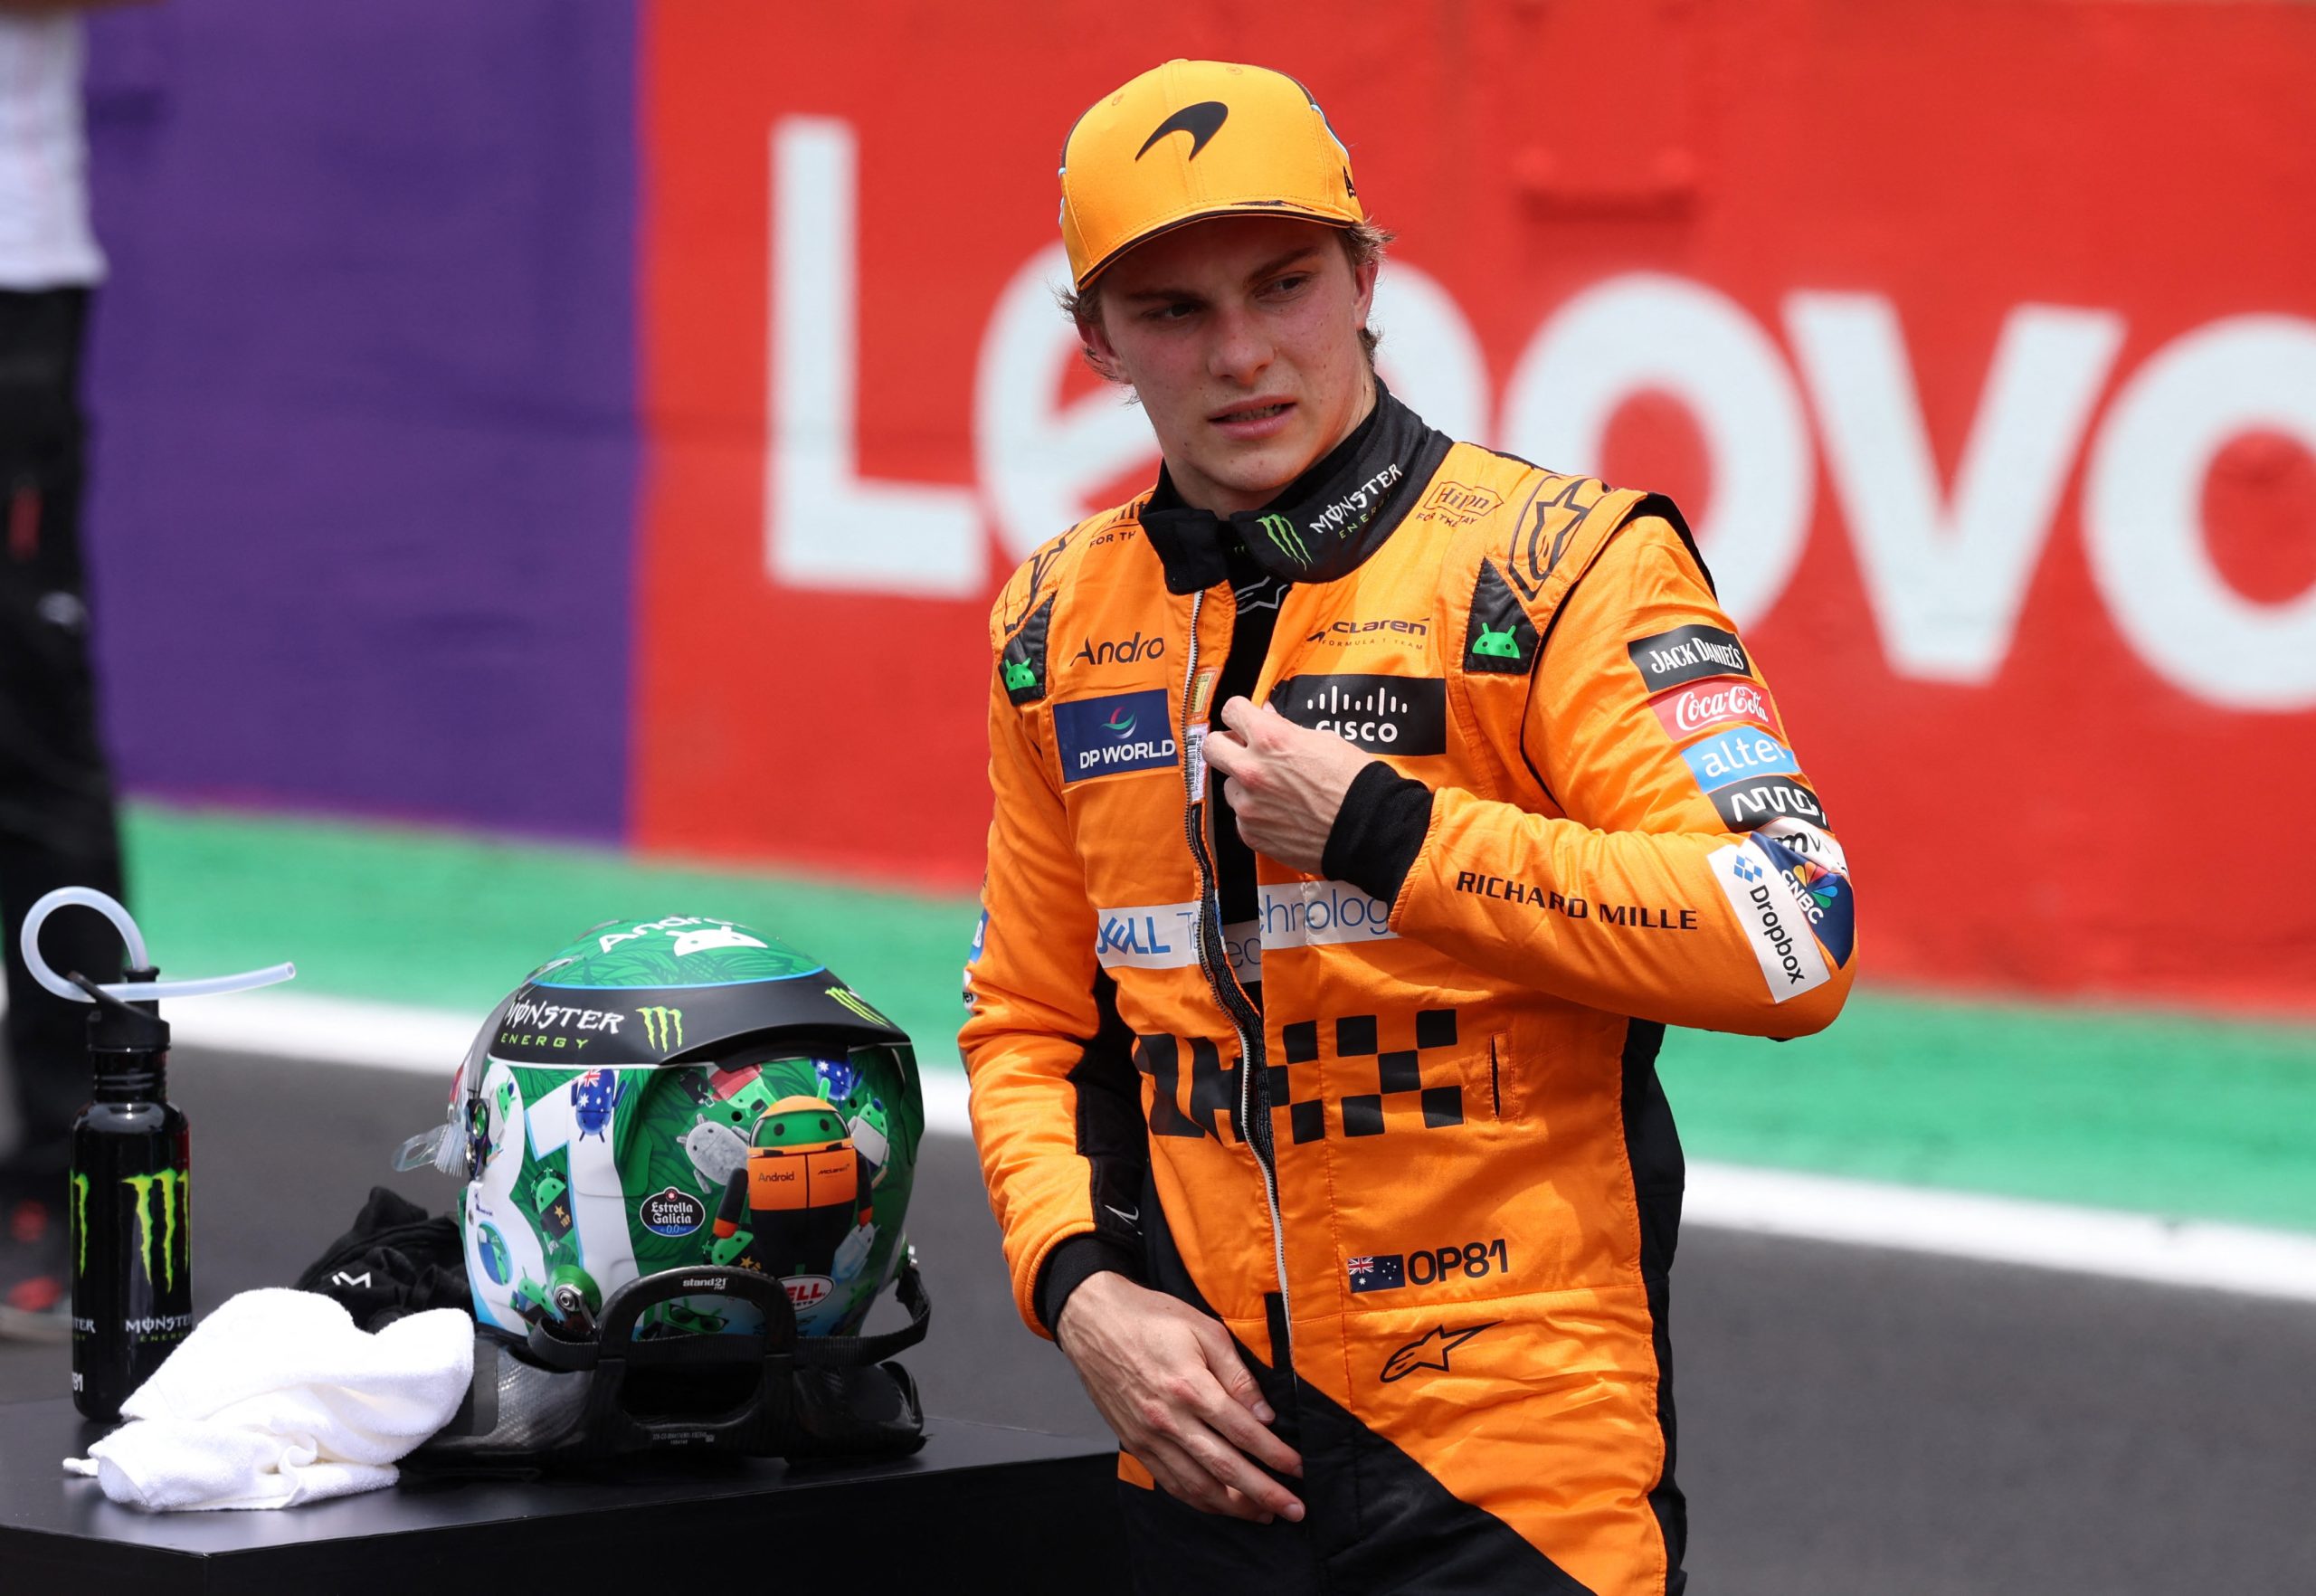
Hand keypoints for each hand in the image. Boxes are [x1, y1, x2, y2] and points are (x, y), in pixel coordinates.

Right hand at [1055, 1272, 1304, 1521]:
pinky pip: (1171, 1483)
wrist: (1092, 1320)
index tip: (1299, 1469)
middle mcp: (1168, 1419)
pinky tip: (1221, 1505)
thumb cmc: (1150, 1318)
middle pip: (1225, 1467)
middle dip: (1264, 1493)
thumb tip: (1264, 1415)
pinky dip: (1200, 1500)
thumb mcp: (1204, 1329)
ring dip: (1235, 1506)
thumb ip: (1237, 1375)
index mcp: (1189, 1386)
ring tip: (1264, 1515)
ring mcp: (1148, 1436)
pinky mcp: (1134, 1444)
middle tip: (1294, 1510)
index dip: (1275, 1455)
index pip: (1243, 1432)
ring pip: (1198, 1485)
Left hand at [1200, 697, 1374, 873]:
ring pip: (1228, 786)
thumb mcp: (1324, 740)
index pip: (1231, 710)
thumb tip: (1265, 716)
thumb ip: (1285, 729)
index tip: (1247, 720)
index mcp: (1270, 739)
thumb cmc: (1354, 781)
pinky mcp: (1250, 833)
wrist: (1368, 830)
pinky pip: (1242, 817)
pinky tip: (1282, 815)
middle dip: (1226, 745)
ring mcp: (1247, 805)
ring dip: (1245, 785)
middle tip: (1244, 751)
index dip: (1241, 713)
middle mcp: (1251, 770)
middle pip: (1211, 746)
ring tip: (1277, 792)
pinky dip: (1257, 814)